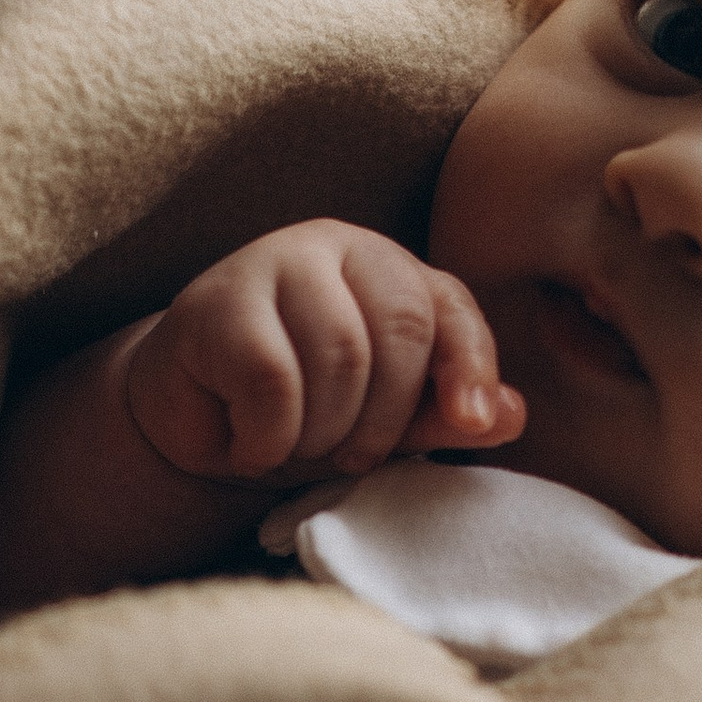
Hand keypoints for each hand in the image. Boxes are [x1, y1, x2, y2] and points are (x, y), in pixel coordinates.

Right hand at [124, 224, 524, 484]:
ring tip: (293, 446)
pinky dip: (271, 438)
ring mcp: (272, 263)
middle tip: (349, 455)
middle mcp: (334, 246)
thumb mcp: (379, 420)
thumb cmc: (295, 411)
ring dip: (322, 432)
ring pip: (340, 357)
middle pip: (400, 330)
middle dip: (383, 417)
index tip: (474, 423)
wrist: (189, 420)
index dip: (470, 367)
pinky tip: (251, 444)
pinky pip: (274, 382)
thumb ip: (440, 413)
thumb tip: (512, 416)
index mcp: (386, 265)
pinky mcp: (216, 303)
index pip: (448, 307)